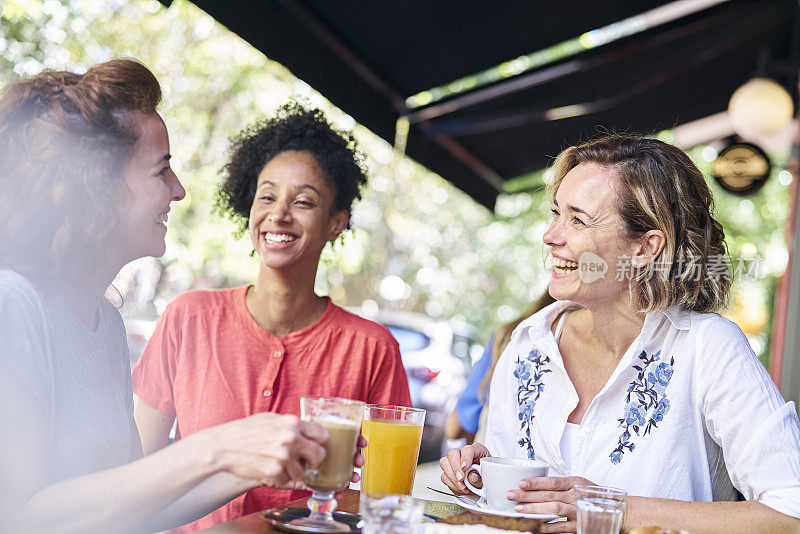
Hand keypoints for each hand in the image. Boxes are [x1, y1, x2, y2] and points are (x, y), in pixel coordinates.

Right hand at [199, 412, 327, 488]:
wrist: (224, 446)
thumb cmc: (246, 431)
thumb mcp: (271, 418)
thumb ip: (292, 424)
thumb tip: (311, 426)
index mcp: (292, 423)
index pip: (323, 434)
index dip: (320, 442)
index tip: (316, 446)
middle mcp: (291, 438)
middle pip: (320, 455)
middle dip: (313, 460)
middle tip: (304, 461)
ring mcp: (283, 455)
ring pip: (304, 471)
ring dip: (295, 471)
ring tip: (281, 465)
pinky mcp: (274, 471)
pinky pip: (287, 480)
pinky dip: (280, 478)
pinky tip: (270, 469)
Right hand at [439, 443, 490, 494]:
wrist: (485, 483)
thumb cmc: (487, 476)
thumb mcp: (488, 476)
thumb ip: (480, 477)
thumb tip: (471, 477)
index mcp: (477, 450)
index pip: (468, 449)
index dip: (465, 457)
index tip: (465, 468)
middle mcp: (463, 454)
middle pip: (452, 454)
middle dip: (456, 468)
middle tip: (461, 479)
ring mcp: (454, 462)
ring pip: (444, 463)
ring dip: (452, 478)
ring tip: (463, 487)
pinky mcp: (448, 472)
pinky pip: (444, 476)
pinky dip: (451, 484)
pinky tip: (460, 489)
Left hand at [507, 475, 593, 532]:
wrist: (617, 510)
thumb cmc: (592, 495)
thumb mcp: (578, 485)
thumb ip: (561, 485)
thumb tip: (535, 485)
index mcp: (575, 482)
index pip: (552, 481)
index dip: (536, 482)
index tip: (521, 483)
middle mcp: (576, 495)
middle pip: (549, 494)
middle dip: (528, 495)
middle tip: (511, 495)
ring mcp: (578, 510)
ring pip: (554, 509)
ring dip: (535, 509)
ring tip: (519, 509)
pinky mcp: (579, 525)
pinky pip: (561, 527)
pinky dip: (547, 527)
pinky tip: (535, 526)